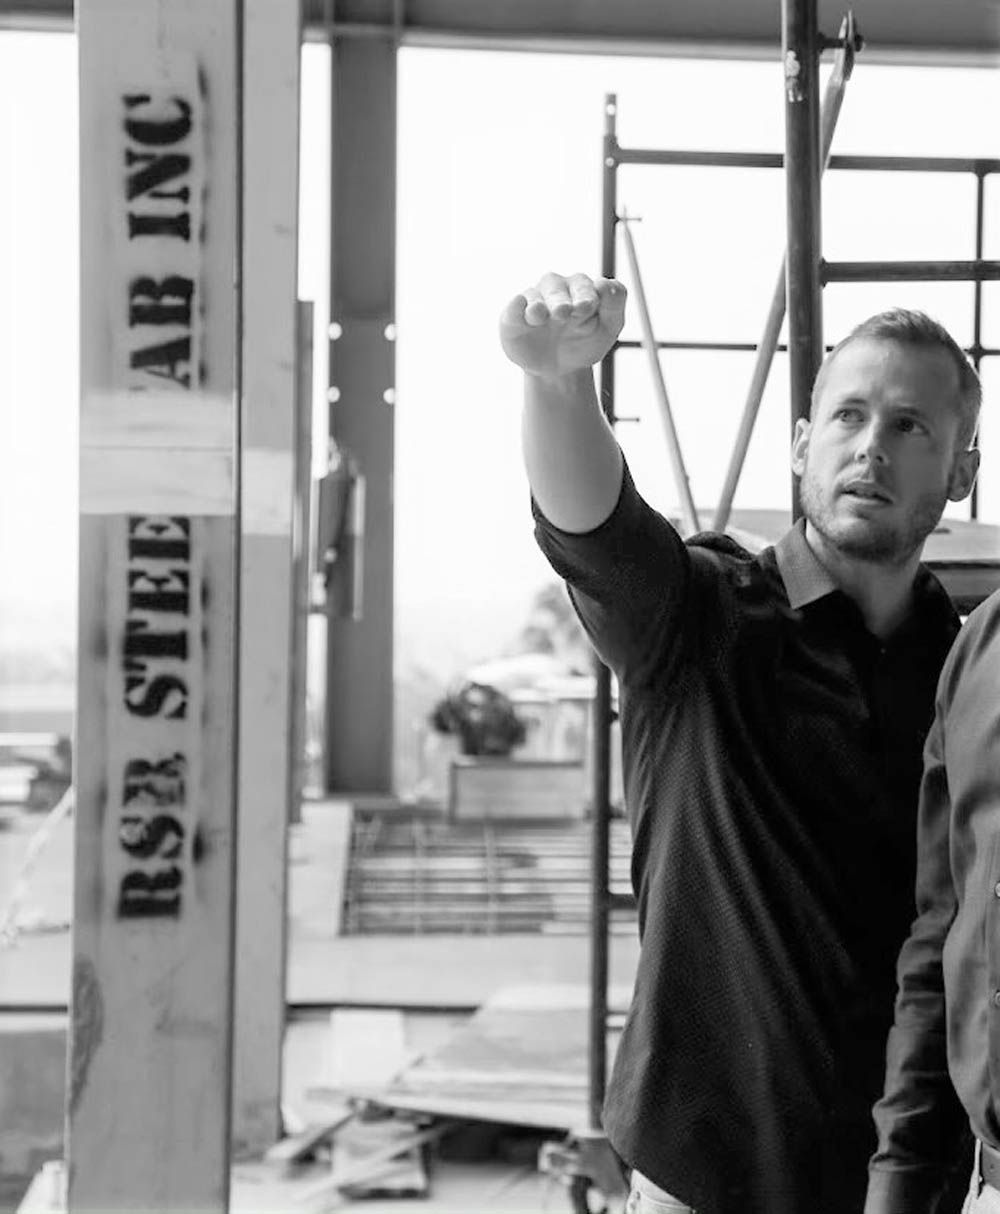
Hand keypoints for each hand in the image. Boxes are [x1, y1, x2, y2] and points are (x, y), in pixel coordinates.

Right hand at [499, 272, 626, 378]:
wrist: (560, 371)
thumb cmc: (586, 343)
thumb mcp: (608, 328)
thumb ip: (614, 306)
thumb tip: (605, 284)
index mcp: (580, 288)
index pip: (584, 285)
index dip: (586, 294)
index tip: (589, 308)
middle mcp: (555, 289)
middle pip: (556, 286)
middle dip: (560, 300)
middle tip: (563, 313)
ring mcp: (533, 301)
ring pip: (534, 296)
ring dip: (538, 305)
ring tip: (540, 316)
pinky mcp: (513, 317)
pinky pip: (513, 307)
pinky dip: (516, 307)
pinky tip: (523, 314)